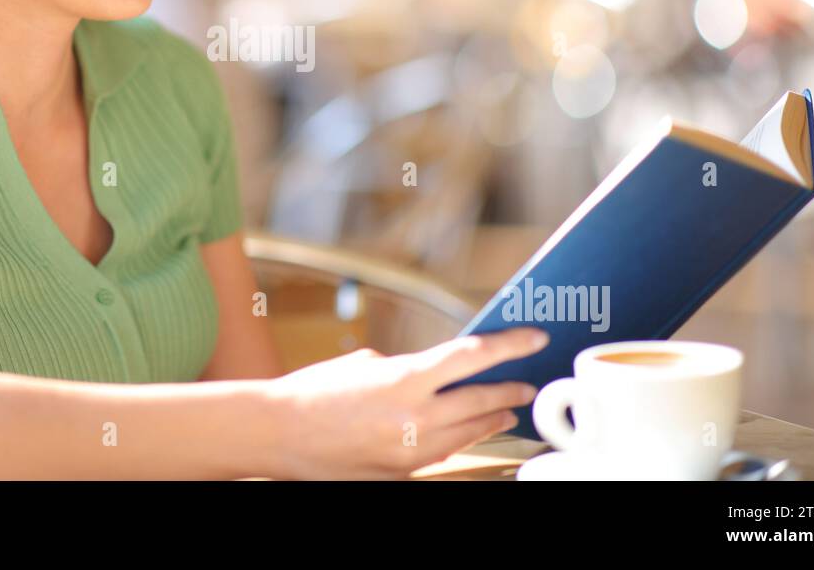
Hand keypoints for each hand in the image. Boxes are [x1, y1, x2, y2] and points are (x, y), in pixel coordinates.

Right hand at [265, 327, 549, 479]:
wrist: (278, 434)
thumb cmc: (313, 392)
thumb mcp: (365, 365)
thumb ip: (404, 369)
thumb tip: (429, 377)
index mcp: (405, 378)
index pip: (473, 356)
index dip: (510, 345)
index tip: (535, 339)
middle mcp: (415, 416)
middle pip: (481, 401)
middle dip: (509, 391)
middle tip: (528, 385)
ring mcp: (410, 451)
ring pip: (467, 434)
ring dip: (490, 419)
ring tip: (505, 411)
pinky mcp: (400, 474)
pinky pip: (440, 455)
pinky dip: (456, 441)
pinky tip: (463, 434)